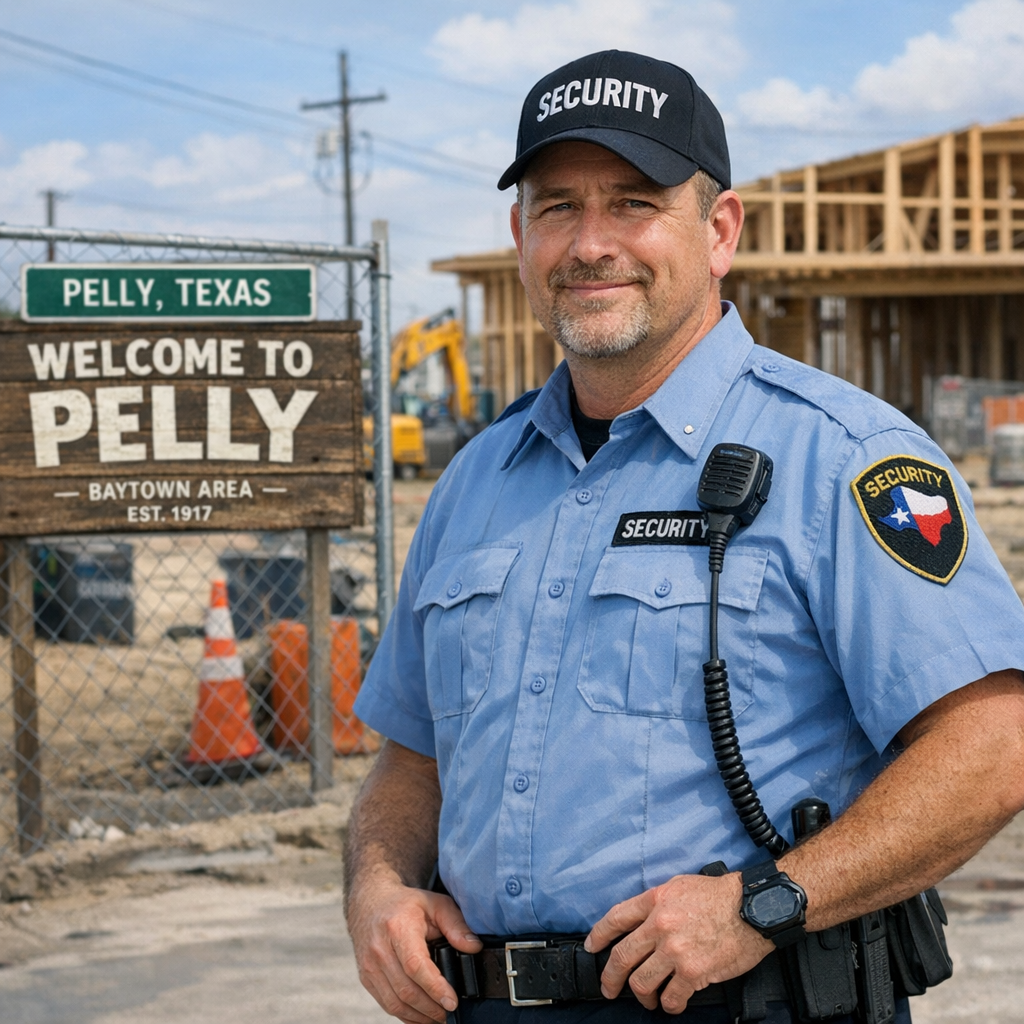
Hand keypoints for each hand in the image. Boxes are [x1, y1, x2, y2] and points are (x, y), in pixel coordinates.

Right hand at [347, 870, 482, 1023]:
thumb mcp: (435, 904)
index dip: (435, 987)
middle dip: (431, 1008)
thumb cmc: (405, 904)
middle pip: (406, 989)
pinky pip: (386, 1004)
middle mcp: (380, 949)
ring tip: (439, 1016)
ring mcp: (370, 965)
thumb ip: (456, 924)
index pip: (415, 965)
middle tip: (450, 1012)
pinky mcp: (366, 977)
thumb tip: (474, 947)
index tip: (452, 1001)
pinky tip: (421, 1015)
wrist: (370, 902)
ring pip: (395, 1002)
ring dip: (419, 1016)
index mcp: (398, 927)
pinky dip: (405, 1015)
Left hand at [584, 872, 771, 1013]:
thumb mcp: (680, 885)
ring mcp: (675, 951)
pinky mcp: (693, 973)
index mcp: (655, 900)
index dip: (599, 936)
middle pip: (622, 957)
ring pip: (641, 982)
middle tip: (608, 988)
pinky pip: (671, 998)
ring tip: (647, 998)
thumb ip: (657, 902)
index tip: (593, 947)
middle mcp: (659, 925)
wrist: (753, 907)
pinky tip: (672, 1003)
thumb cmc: (722, 895)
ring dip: (641, 996)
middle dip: (610, 977)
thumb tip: (642, 920)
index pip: (615, 918)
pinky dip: (669, 1005)